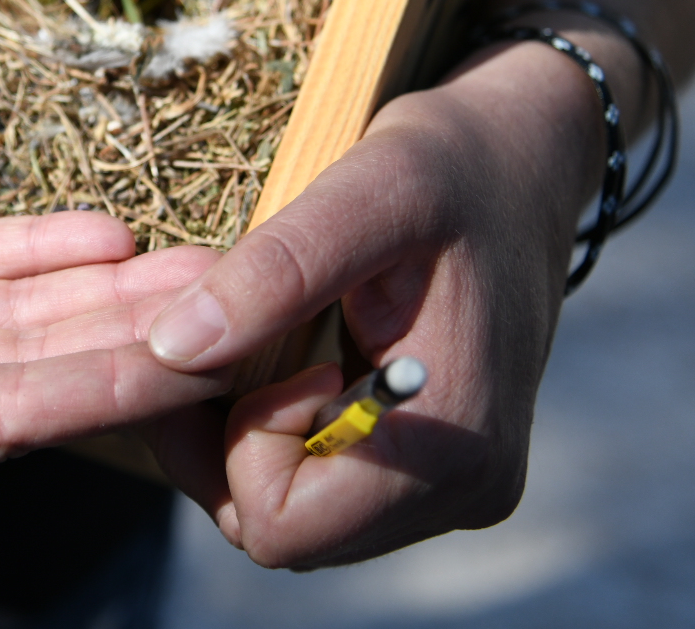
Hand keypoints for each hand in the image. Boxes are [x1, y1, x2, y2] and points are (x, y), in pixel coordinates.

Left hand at [141, 39, 604, 566]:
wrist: (524, 164)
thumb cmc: (456, 165)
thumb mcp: (370, 189)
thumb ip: (277, 271)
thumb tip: (170, 348)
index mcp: (456, 448)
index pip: (286, 526)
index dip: (241, 441)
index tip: (266, 345)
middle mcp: (460, 492)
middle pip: (282, 531)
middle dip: (227, 440)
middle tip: (229, 332)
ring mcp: (446, 488)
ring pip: (290, 515)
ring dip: (245, 434)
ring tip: (260, 334)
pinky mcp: (427, 468)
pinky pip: (315, 488)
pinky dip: (273, 431)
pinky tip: (280, 353)